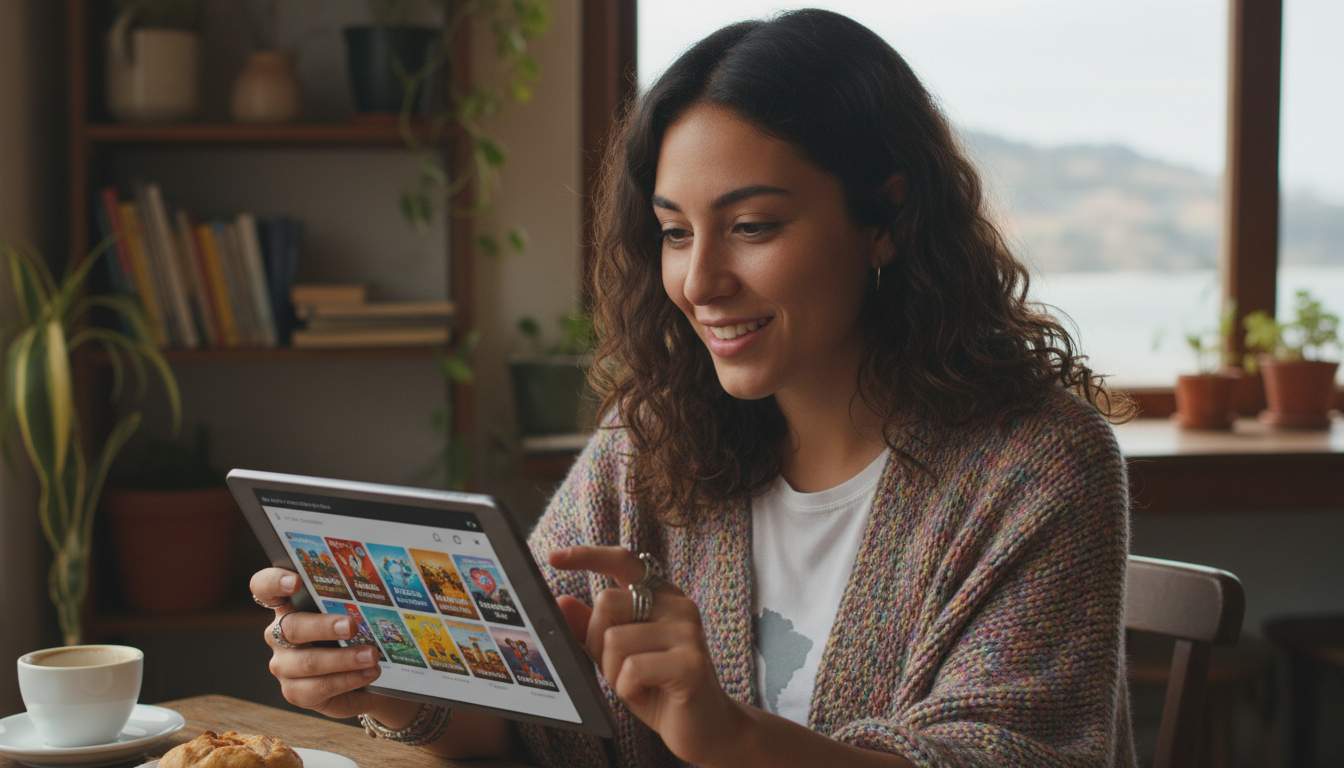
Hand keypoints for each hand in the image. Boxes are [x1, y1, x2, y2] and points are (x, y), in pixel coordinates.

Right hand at [249, 567, 414, 723]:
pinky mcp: (295, 692)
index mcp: (288, 604)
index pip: (265, 587)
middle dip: (324, 626)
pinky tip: (369, 673)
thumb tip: (382, 582)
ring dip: (343, 659)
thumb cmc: (357, 632)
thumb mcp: (354, 612)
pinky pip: (317, 688)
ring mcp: (284, 664)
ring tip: (371, 656)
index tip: (296, 581)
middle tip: (352, 626)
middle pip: (291, 627)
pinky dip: (347, 680)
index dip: (275, 582)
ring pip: (307, 662)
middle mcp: (279, 633)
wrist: (364, 673)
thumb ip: (354, 598)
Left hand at [549, 546, 749, 765]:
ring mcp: (688, 632)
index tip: (553, 558)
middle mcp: (678, 605)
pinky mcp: (691, 663)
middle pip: (607, 602)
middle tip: (619, 670)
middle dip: (597, 642)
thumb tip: (561, 602)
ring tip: (637, 686)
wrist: (706, 729)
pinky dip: (627, 690)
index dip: (588, 556)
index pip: (624, 561)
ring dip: (613, 673)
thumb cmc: (659, 689)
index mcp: (661, 596)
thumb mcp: (617, 657)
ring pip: (614, 639)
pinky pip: (631, 669)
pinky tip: (648, 696)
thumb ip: (592, 629)